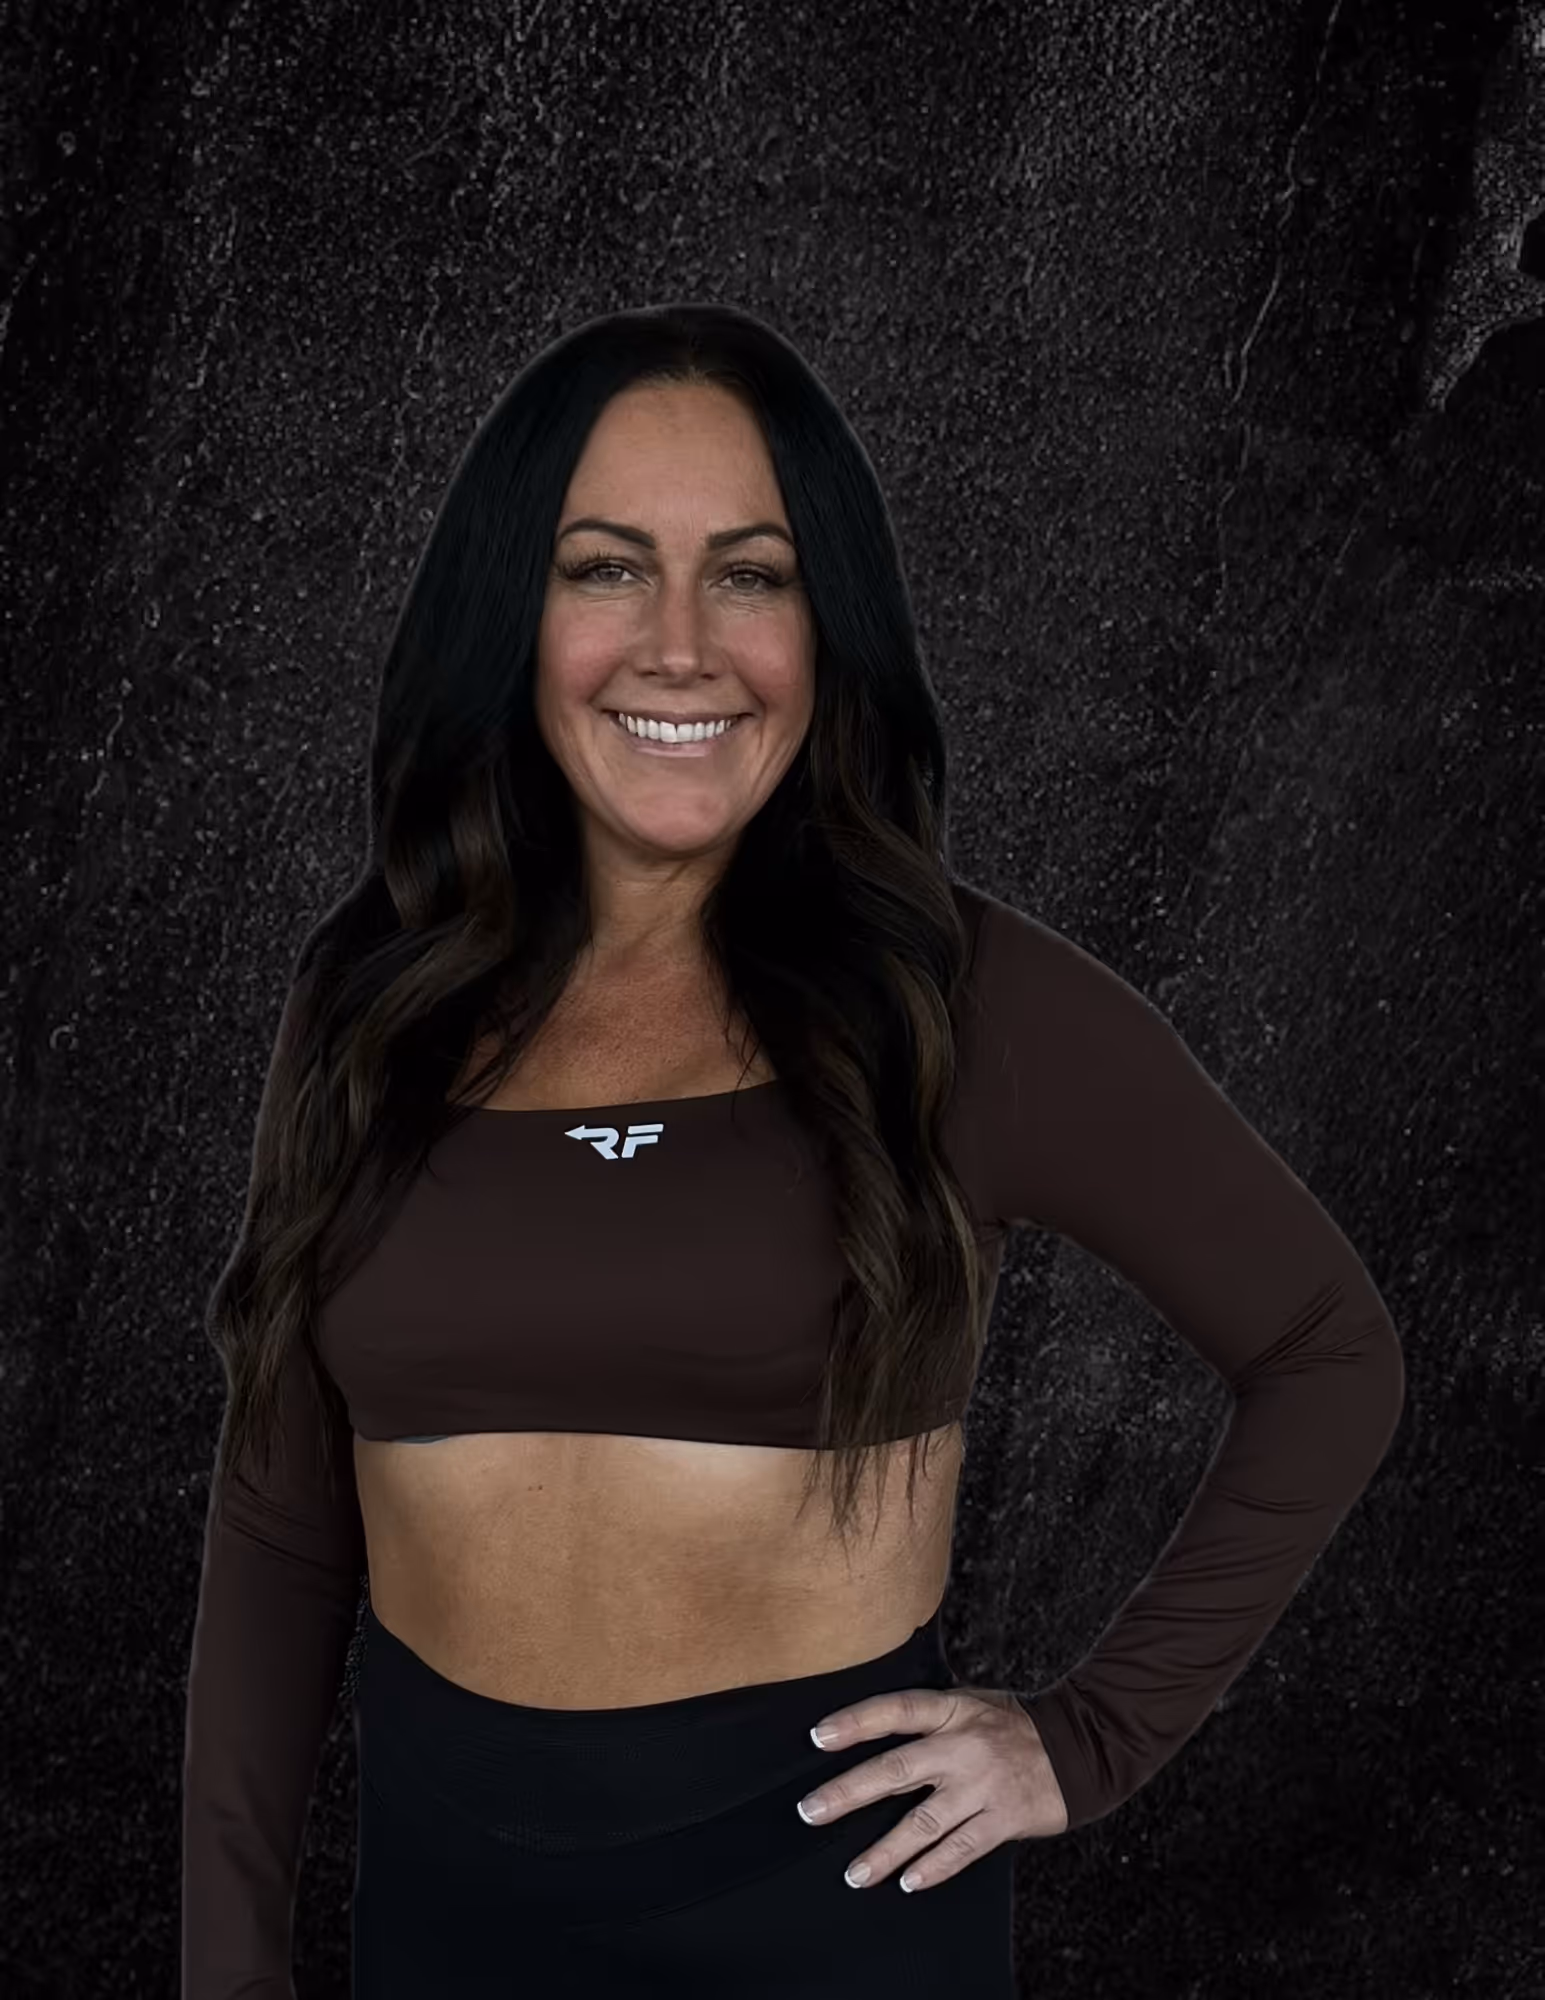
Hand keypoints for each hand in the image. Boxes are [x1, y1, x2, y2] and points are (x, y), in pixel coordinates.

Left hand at [796, 1685, 1067, 1892]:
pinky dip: (934, 1867)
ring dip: (886, 1851)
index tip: (819, 1737)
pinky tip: (908, 1881)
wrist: (1081, 1745)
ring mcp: (983, 1785)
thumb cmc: (1015, 1725)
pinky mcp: (1004, 1818)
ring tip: (855, 1873)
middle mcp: (963, 1746)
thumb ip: (931, 1719)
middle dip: (849, 1792)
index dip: (856, 1722)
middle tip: (812, 1812)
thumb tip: (875, 1736)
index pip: (895, 1711)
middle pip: (896, 1769)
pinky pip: (961, 1849)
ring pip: (924, 1822)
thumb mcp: (972, 1704)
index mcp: (953, 1710)